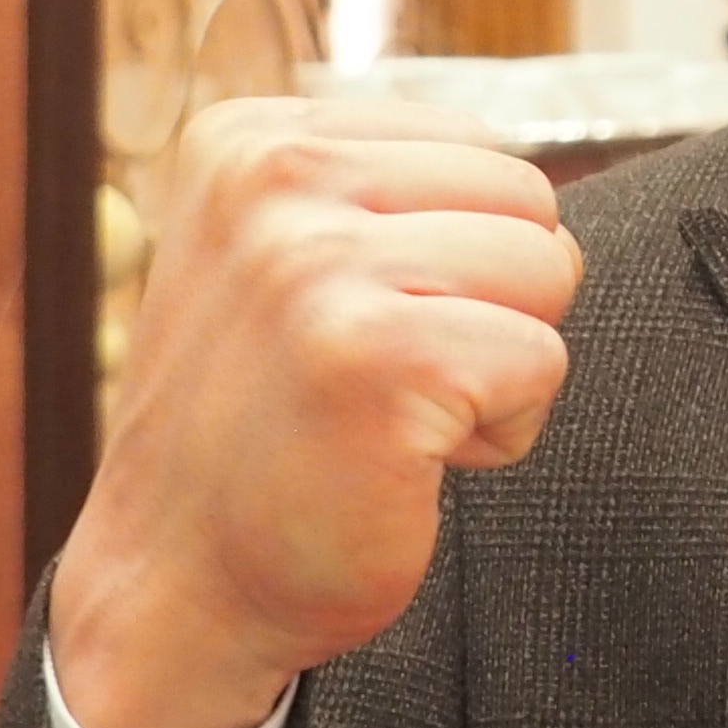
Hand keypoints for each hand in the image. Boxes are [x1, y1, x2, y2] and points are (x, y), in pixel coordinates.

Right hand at [48, 100, 582, 727]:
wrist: (178, 588)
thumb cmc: (263, 432)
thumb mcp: (285, 260)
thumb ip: (385, 194)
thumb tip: (541, 180)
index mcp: (254, 139)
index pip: (480, 146)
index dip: (455, 253)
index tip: (351, 324)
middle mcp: (275, 179)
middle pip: (527, 197)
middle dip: (492, 299)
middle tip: (383, 377)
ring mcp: (320, 264)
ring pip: (548, 269)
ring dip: (499, 363)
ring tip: (394, 411)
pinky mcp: (380, 356)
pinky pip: (543, 360)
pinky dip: (504, 429)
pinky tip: (406, 459)